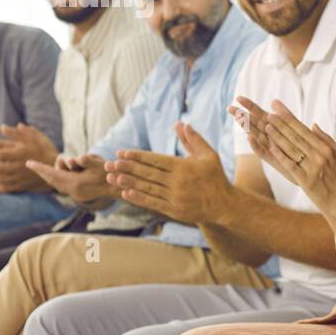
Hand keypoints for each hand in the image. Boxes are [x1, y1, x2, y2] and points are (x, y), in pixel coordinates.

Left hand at [0, 124, 59, 192]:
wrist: (58, 168)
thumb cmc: (45, 150)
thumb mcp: (35, 137)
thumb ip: (18, 133)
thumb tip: (2, 128)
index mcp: (23, 153)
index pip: (2, 154)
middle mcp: (21, 166)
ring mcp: (22, 177)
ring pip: (1, 179)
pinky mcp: (23, 185)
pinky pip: (8, 188)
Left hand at [26, 153, 114, 207]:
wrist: (121, 189)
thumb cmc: (111, 173)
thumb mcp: (99, 163)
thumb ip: (84, 160)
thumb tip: (73, 159)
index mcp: (76, 183)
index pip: (53, 174)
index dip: (40, 168)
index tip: (28, 162)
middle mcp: (73, 191)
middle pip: (52, 180)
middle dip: (43, 172)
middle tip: (33, 165)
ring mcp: (76, 195)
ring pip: (57, 184)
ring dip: (53, 175)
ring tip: (57, 166)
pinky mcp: (79, 196)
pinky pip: (64, 187)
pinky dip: (59, 180)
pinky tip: (60, 175)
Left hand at [103, 122, 233, 223]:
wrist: (225, 205)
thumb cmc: (216, 178)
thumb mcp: (208, 156)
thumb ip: (193, 140)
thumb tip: (182, 123)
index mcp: (184, 167)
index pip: (156, 160)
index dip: (137, 156)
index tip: (122, 153)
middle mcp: (178, 182)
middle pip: (148, 173)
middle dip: (127, 168)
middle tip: (110, 164)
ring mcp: (175, 197)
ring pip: (148, 188)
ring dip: (129, 183)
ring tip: (113, 178)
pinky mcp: (175, 210)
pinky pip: (153, 203)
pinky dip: (139, 198)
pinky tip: (126, 193)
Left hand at [258, 99, 335, 211]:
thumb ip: (326, 139)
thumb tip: (313, 125)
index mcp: (327, 148)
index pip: (304, 130)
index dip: (289, 118)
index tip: (278, 109)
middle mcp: (320, 156)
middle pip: (296, 137)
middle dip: (281, 124)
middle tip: (268, 114)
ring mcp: (313, 168)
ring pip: (292, 149)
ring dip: (278, 137)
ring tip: (267, 126)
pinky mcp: (307, 181)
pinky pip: (291, 165)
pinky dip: (281, 156)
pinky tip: (271, 148)